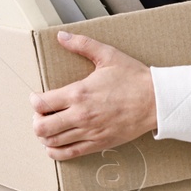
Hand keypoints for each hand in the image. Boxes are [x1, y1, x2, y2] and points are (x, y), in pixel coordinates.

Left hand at [30, 31, 157, 159]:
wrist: (156, 101)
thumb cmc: (134, 78)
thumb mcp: (108, 55)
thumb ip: (83, 44)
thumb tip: (62, 36)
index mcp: (79, 93)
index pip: (42, 103)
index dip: (35, 101)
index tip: (38, 98)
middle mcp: (81, 115)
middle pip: (41, 127)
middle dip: (36, 120)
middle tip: (41, 115)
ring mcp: (89, 132)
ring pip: (52, 141)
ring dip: (45, 135)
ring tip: (50, 127)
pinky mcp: (98, 144)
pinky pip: (69, 154)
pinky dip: (56, 151)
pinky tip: (55, 145)